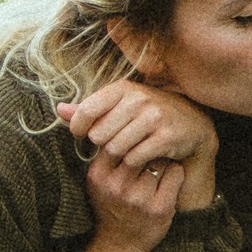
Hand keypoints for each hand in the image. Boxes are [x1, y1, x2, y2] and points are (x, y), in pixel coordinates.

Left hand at [59, 80, 218, 211]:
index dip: (78, 127)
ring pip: (116, 148)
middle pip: (99, 134)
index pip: (86, 110)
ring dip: (118, 156)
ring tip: (127, 152)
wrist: (192, 126)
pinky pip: (134, 158)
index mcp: (123, 88)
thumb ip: (89, 110)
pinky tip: (141, 158)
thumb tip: (59, 110)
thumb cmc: (149, 116)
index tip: (82, 136)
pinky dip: (134, 163)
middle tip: (114, 145)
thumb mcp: (120, 107)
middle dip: (103, 145)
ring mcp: (154, 117)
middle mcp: (139, 99)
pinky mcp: (166, 136)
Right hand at [82, 142, 186, 251]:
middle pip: (140, 146)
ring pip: (160, 159)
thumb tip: (104, 116)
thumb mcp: (97, 179)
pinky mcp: (160, 209)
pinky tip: (169, 179)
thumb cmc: (109, 205)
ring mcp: (139, 199)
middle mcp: (117, 186)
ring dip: (163, 159)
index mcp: (99, 175)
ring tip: (159, 165)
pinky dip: (175, 173)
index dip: (131, 135)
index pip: (117, 139)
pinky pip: (175, 174)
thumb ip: (101, 151)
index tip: (137, 136)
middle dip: (148, 145)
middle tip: (151, 146)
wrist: (118, 245)